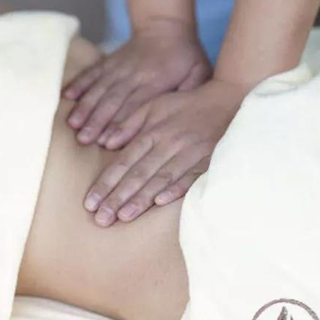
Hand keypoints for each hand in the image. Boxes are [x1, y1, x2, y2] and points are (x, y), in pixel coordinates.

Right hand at [63, 18, 210, 147]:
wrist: (167, 26)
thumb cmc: (186, 57)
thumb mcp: (199, 74)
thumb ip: (191, 95)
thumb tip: (182, 118)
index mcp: (156, 80)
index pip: (136, 106)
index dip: (120, 124)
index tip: (106, 142)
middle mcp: (135, 74)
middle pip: (112, 100)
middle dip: (96, 121)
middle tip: (83, 139)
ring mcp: (119, 67)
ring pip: (99, 88)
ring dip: (84, 107)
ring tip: (72, 124)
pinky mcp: (110, 62)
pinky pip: (92, 73)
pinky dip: (79, 84)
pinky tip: (66, 96)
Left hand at [84, 79, 247, 226]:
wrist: (228, 100)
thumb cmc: (186, 106)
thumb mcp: (154, 106)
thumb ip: (129, 123)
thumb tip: (106, 143)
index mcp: (152, 132)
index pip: (124, 162)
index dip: (106, 183)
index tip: (91, 202)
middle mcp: (168, 143)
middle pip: (138, 174)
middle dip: (117, 198)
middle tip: (101, 218)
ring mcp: (188, 153)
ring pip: (160, 179)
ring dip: (141, 198)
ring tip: (123, 217)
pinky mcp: (207, 160)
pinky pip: (189, 177)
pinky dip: (176, 189)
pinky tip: (160, 203)